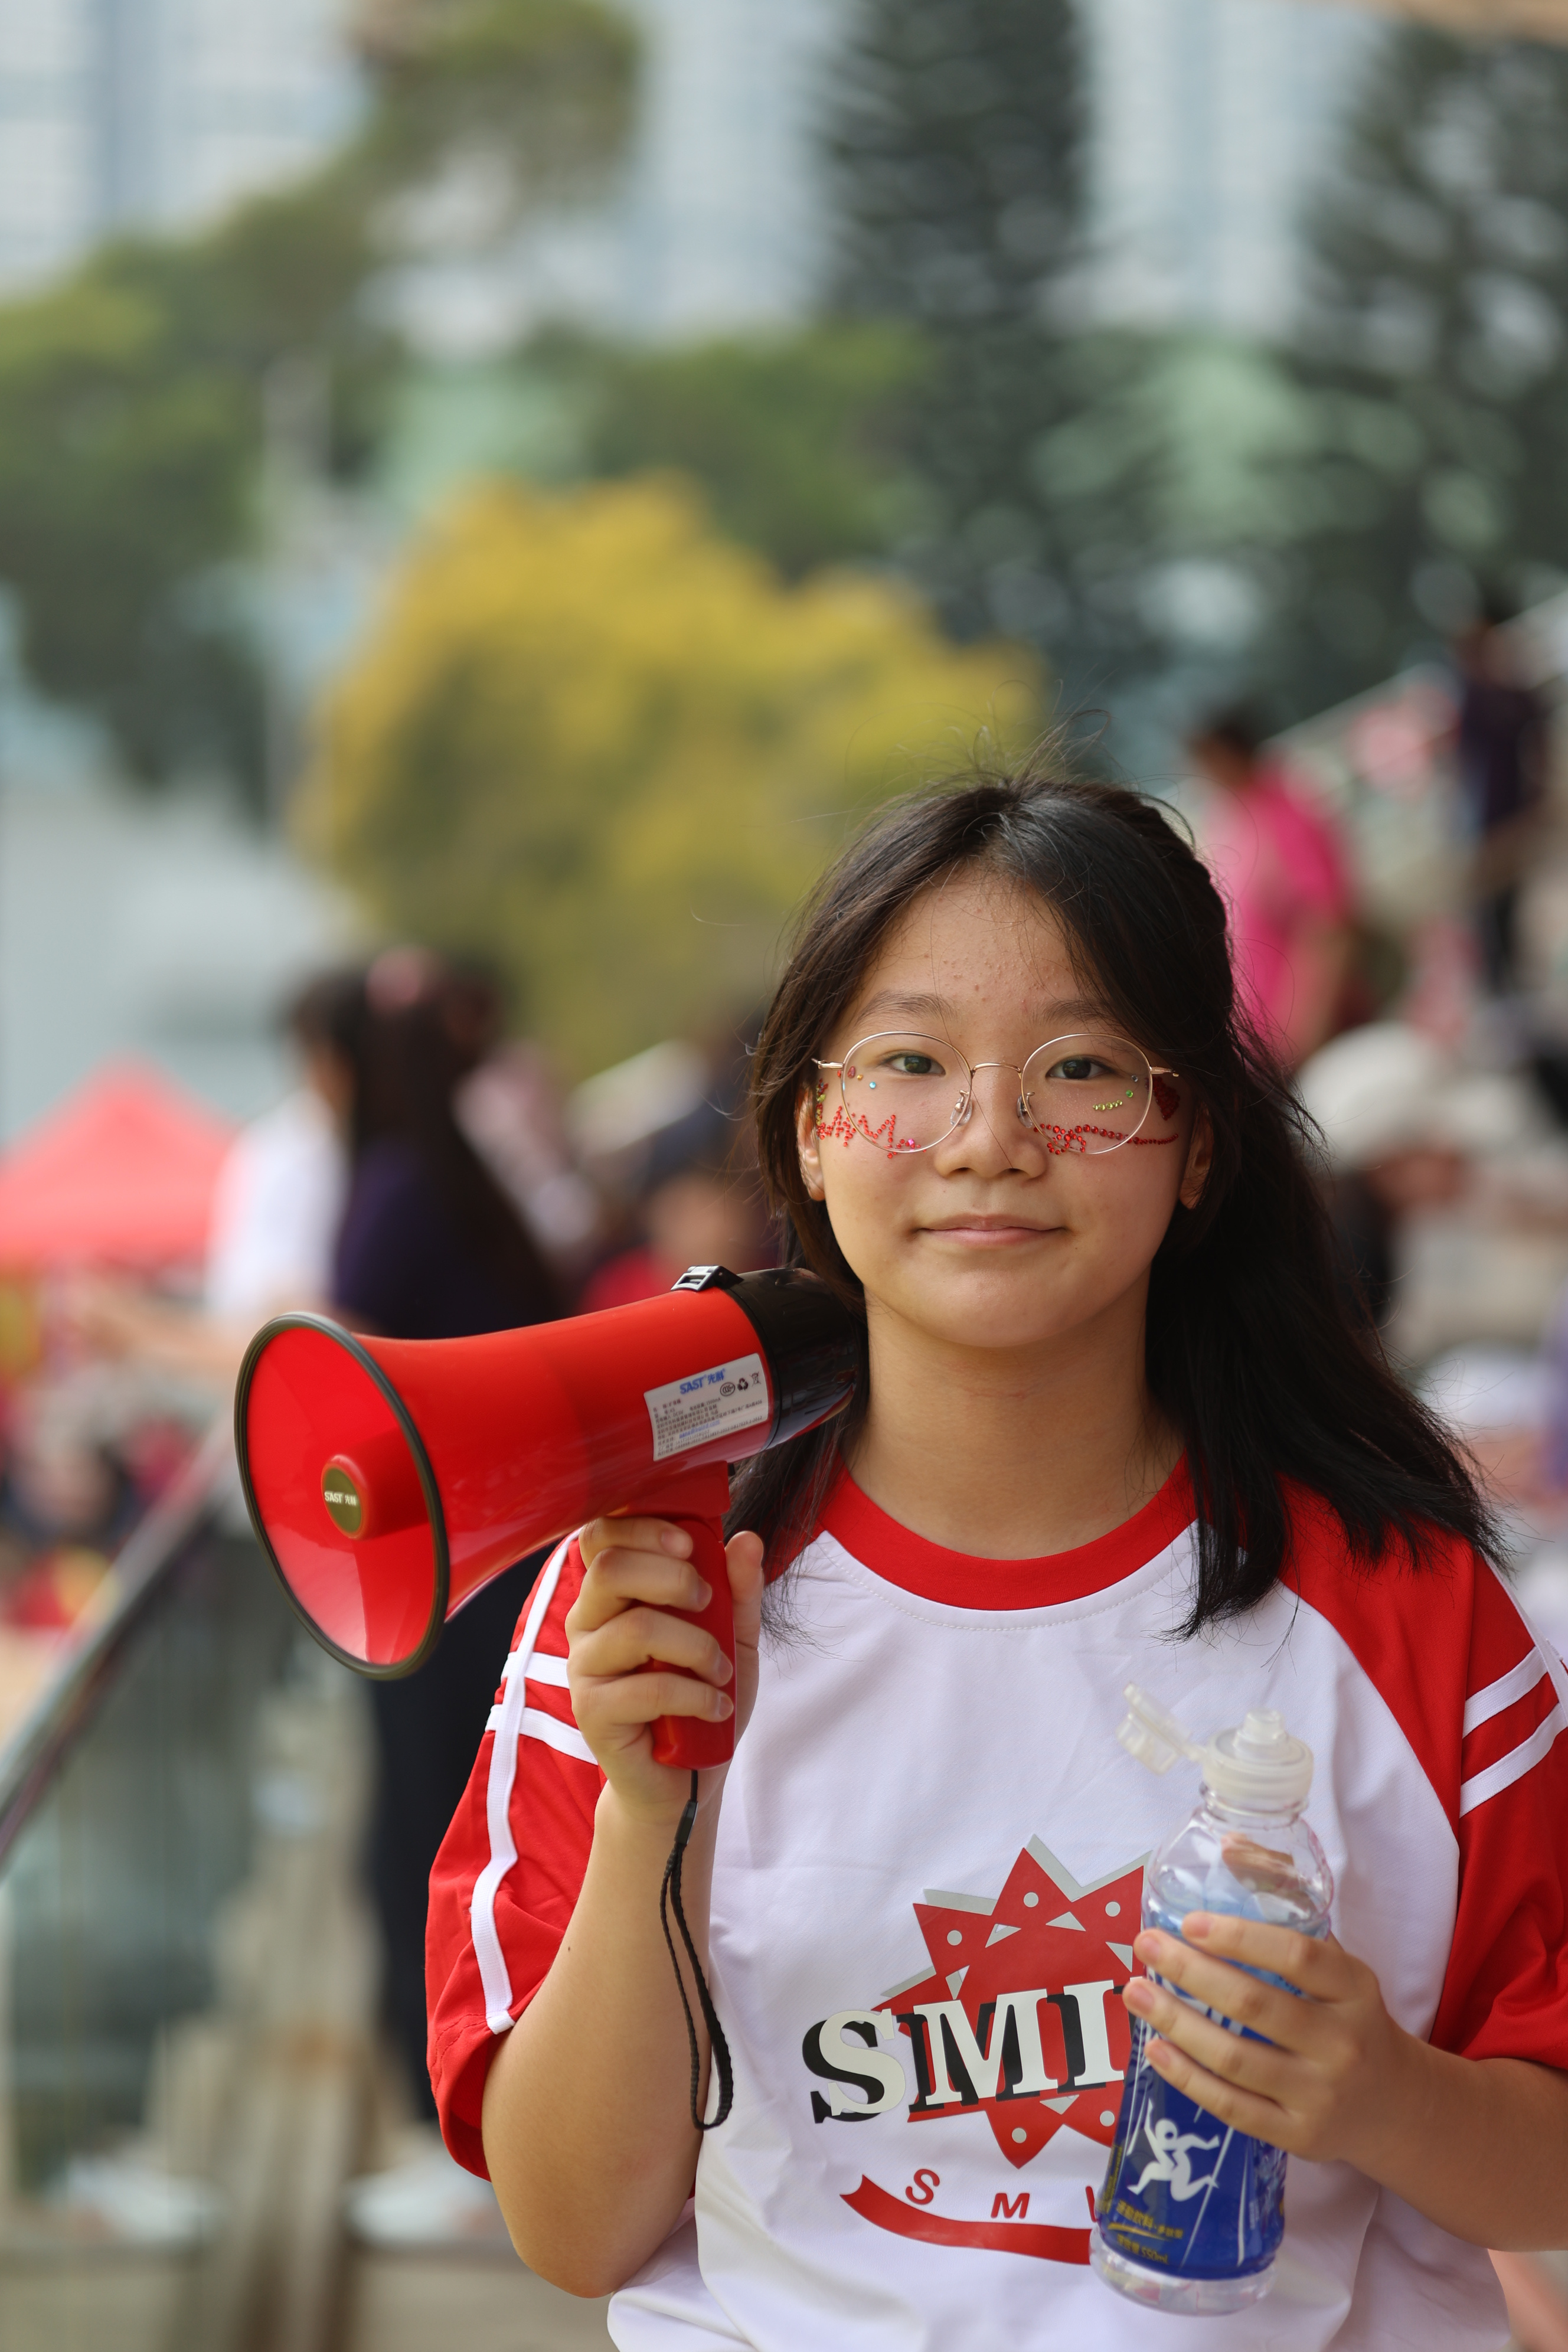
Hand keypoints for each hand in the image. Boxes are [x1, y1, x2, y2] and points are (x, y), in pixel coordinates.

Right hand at [565, 1516, 764, 1828]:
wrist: (688, 1779)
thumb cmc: (701, 1698)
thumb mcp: (733, 1638)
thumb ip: (739, 1590)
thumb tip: (747, 1539)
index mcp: (612, 1594)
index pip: (603, 1536)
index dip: (644, 1529)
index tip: (690, 1546)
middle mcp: (587, 1623)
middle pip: (611, 1569)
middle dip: (673, 1577)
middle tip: (708, 1602)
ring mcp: (585, 1667)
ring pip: (637, 1628)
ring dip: (696, 1646)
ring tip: (721, 1671)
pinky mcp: (594, 1711)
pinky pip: (649, 1688)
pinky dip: (696, 1695)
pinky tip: (715, 1706)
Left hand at [1123, 1916, 1420, 2175]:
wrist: (1392, 2104)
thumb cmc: (1349, 2016)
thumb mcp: (1336, 1961)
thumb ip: (1284, 1900)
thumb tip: (1227, 1843)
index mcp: (1354, 1989)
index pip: (1297, 1956)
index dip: (1240, 1936)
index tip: (1189, 1921)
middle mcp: (1341, 2043)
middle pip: (1255, 2006)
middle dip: (1191, 1972)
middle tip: (1145, 1945)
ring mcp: (1320, 2095)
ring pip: (1235, 2059)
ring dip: (1176, 2023)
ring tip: (1136, 1992)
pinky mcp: (1298, 2136)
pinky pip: (1232, 2107)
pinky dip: (1187, 2078)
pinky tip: (1155, 2048)